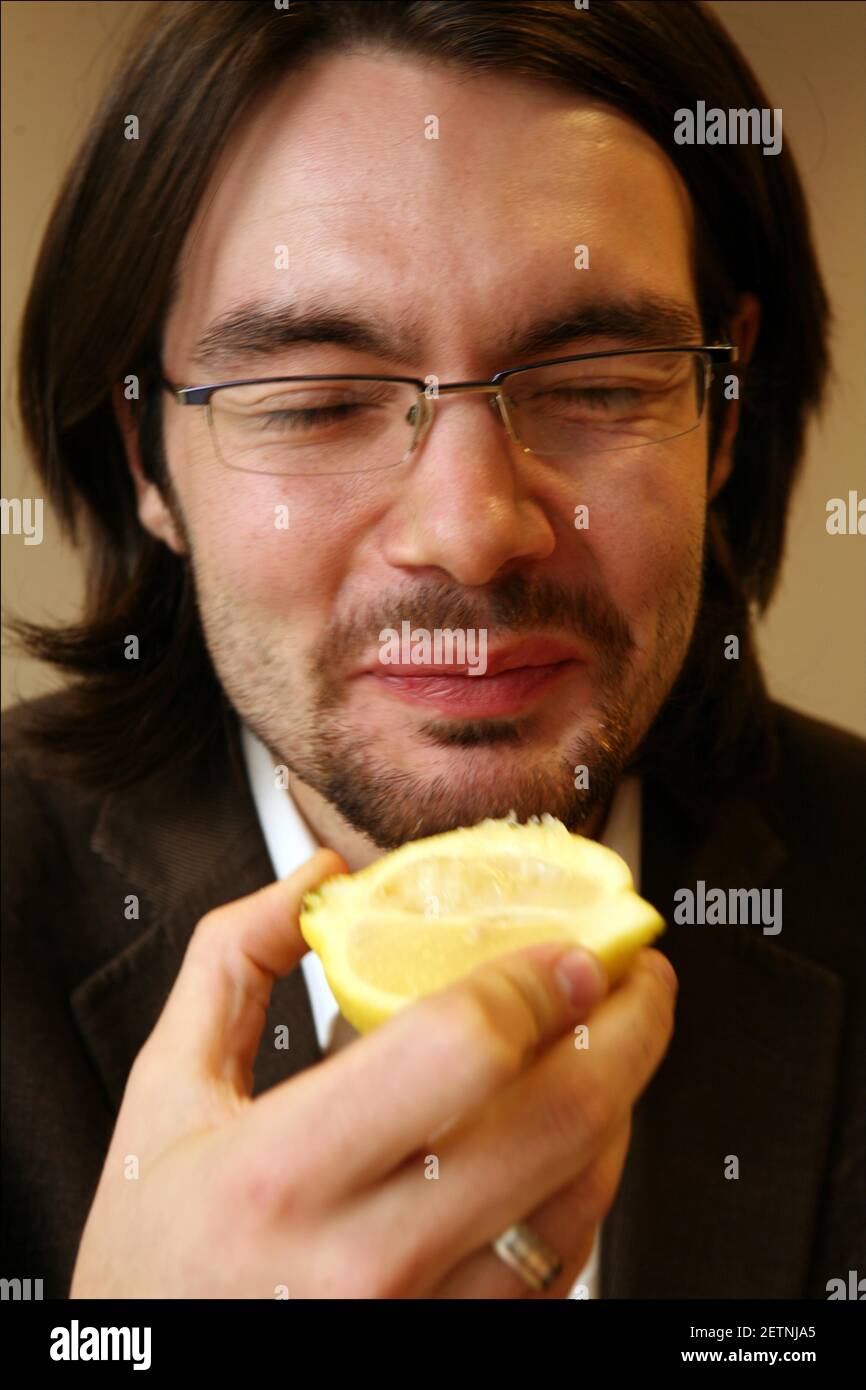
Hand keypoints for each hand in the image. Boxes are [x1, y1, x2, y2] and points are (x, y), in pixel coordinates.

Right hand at [70, 849, 675, 1297]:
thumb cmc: (154, 1257)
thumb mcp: (163, 1094)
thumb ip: (233, 963)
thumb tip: (318, 877)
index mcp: (281, 1172)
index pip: (460, 1049)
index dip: (541, 982)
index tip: (575, 948)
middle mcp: (361, 1263)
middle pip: (554, 1123)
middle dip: (629, 1031)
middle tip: (639, 980)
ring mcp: (419, 1327)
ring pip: (578, 1204)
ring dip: (620, 1110)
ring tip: (617, 1051)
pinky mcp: (453, 1359)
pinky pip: (560, 1275)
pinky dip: (585, 1195)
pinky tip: (575, 1145)